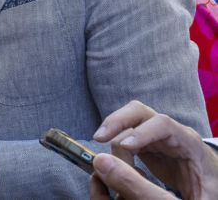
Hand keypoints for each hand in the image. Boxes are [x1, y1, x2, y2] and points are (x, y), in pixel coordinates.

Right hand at [92, 100, 217, 199]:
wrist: (211, 195)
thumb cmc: (206, 196)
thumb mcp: (189, 198)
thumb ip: (150, 190)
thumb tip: (106, 167)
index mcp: (191, 144)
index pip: (164, 125)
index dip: (141, 132)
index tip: (123, 147)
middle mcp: (172, 134)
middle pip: (140, 113)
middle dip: (116, 122)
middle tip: (98, 139)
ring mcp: (158, 138)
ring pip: (128, 122)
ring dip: (112, 136)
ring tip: (110, 165)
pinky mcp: (147, 146)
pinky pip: (125, 137)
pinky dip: (115, 149)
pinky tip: (116, 168)